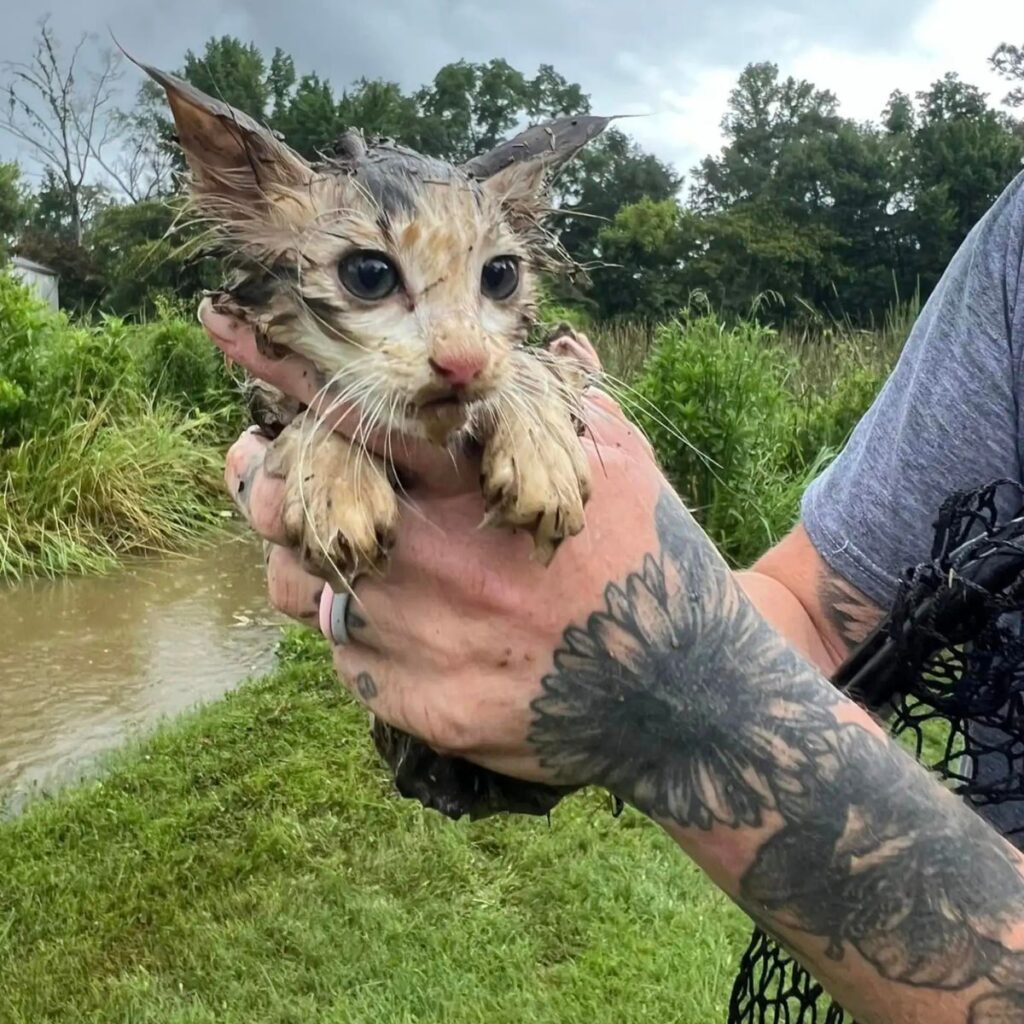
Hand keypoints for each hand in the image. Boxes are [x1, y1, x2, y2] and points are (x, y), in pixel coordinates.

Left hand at [208, 305, 669, 788]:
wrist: (682, 696)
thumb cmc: (651, 564)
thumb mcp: (621, 466)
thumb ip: (568, 403)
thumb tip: (556, 346)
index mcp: (475, 485)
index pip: (358, 412)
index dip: (288, 371)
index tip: (226, 328)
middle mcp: (433, 558)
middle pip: (291, 507)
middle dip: (261, 481)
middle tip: (260, 468)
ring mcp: (420, 639)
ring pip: (300, 588)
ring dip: (304, 561)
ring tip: (342, 552)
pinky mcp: (420, 706)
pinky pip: (344, 659)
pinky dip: (356, 634)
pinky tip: (401, 629)